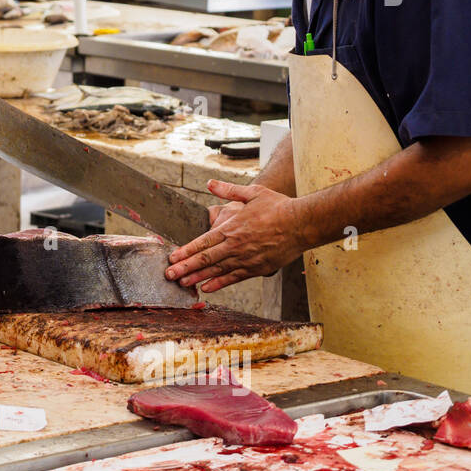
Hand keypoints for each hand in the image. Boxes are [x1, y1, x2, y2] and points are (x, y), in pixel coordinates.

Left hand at [165, 179, 306, 292]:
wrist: (302, 223)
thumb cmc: (278, 206)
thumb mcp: (252, 192)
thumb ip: (228, 191)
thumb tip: (209, 183)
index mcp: (232, 227)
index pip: (203, 241)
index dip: (185, 250)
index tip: (172, 257)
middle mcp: (236, 245)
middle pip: (205, 258)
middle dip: (185, 267)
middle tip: (168, 275)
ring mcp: (246, 258)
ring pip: (217, 270)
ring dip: (198, 277)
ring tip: (182, 283)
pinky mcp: (257, 268)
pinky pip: (234, 278)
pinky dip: (219, 283)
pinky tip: (206, 287)